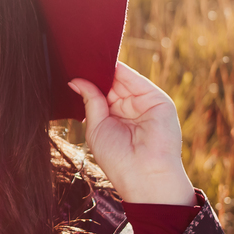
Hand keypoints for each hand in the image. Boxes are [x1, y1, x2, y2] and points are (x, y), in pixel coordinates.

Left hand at [68, 61, 195, 205]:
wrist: (144, 175)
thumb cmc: (117, 158)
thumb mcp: (96, 127)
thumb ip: (91, 101)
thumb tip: (76, 80)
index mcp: (115, 118)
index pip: (102, 93)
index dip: (91, 81)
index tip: (74, 67)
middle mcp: (131, 110)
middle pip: (113, 84)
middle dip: (97, 73)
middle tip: (78, 58)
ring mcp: (145, 104)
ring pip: (124, 80)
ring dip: (108, 69)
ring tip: (89, 57)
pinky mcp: (158, 101)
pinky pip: (138, 81)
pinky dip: (123, 71)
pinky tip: (108, 62)